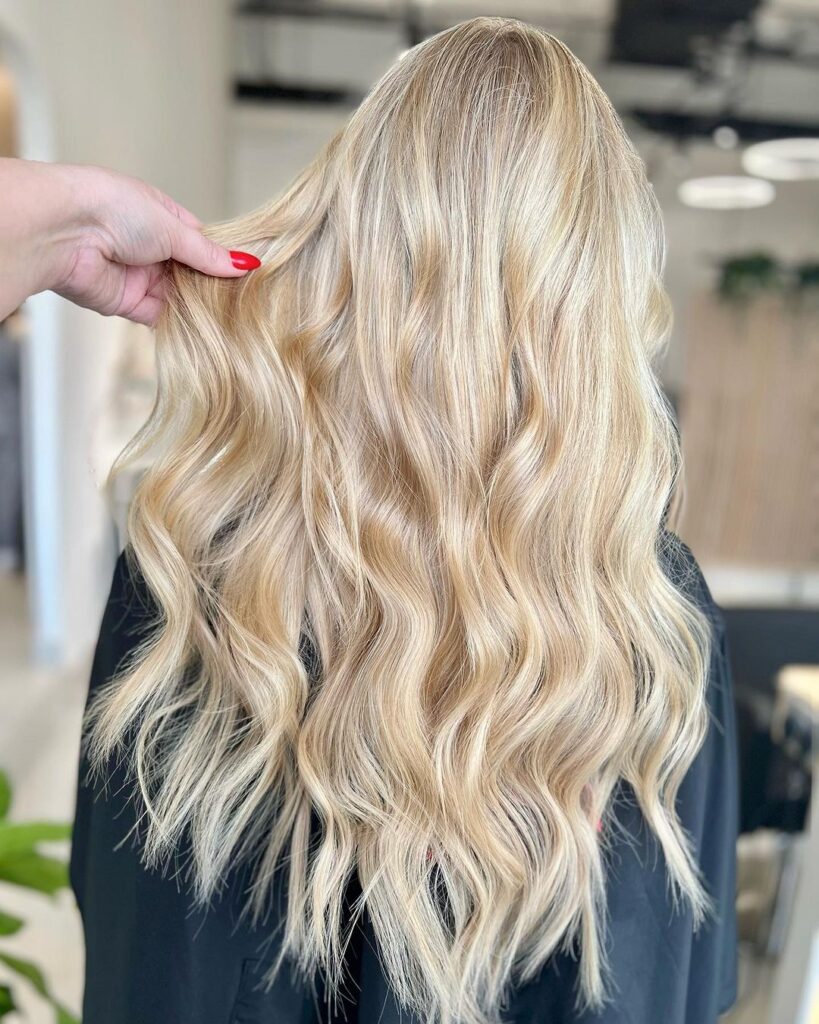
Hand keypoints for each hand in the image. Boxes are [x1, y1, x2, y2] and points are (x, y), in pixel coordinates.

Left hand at [0, 159, 260, 325]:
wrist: (65, 231)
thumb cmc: (114, 209)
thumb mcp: (172, 227)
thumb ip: (208, 253)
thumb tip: (245, 264)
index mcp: (158, 216)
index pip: (199, 240)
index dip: (221, 256)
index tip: (249, 272)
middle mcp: (148, 246)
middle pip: (191, 272)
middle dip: (213, 285)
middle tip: (248, 299)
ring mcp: (138, 276)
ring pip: (179, 296)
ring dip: (200, 306)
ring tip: (235, 317)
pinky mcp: (127, 304)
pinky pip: (161, 317)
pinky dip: (182, 323)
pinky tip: (209, 329)